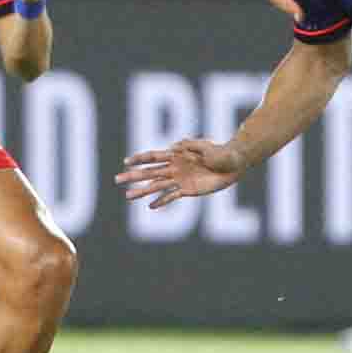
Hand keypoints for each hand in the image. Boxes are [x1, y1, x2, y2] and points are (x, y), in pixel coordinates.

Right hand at [115, 139, 243, 207]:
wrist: (234, 164)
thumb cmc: (221, 152)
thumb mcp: (206, 147)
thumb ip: (191, 146)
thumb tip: (174, 146)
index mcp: (177, 154)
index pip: (154, 157)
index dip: (139, 159)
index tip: (125, 162)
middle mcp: (174, 167)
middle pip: (149, 172)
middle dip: (133, 176)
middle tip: (117, 179)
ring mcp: (180, 179)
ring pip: (156, 186)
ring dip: (142, 191)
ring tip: (127, 196)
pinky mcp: (188, 190)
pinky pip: (171, 197)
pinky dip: (161, 201)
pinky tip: (150, 206)